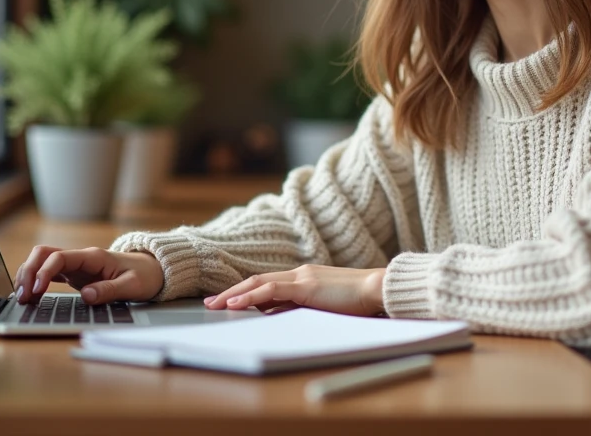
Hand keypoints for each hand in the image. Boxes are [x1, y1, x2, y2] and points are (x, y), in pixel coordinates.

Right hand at [13, 245, 163, 304]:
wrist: (154, 269)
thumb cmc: (145, 275)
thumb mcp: (133, 285)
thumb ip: (110, 290)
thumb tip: (86, 296)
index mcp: (93, 257)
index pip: (59, 257)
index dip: (44, 272)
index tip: (36, 291)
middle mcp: (81, 258)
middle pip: (43, 254)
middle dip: (28, 272)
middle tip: (22, 297)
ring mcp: (76, 266)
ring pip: (42, 262)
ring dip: (28, 276)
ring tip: (22, 299)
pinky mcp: (75, 275)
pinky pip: (49, 273)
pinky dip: (36, 282)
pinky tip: (30, 297)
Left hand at [203, 265, 386, 316]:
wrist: (378, 290)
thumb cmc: (359, 302)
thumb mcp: (325, 306)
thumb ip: (303, 308)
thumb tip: (279, 317)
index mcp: (305, 278)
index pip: (268, 283)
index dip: (246, 292)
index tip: (230, 301)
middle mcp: (300, 274)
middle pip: (257, 280)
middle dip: (232, 292)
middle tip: (212, 302)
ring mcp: (302, 278)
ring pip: (258, 283)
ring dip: (235, 295)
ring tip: (215, 305)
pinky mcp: (306, 286)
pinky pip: (271, 290)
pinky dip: (250, 297)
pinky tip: (235, 305)